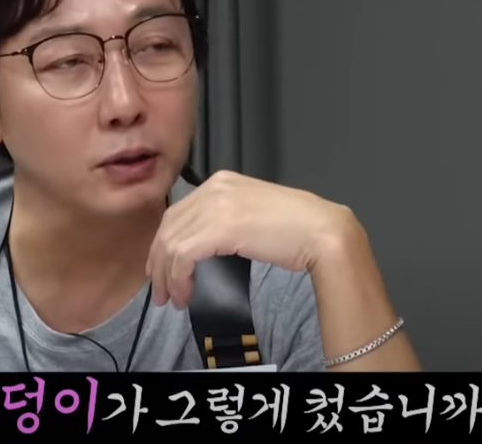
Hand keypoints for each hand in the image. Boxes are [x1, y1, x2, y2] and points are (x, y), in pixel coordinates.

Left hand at [146, 170, 368, 308]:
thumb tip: (201, 244)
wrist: (322, 232)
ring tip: (173, 299)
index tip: (163, 270)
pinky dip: (178, 277)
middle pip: (168, 227)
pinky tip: (185, 293)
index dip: (163, 244)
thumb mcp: (250, 214)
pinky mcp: (221, 228)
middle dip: (159, 262)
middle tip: (161, 291)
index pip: (177, 213)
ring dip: (167, 276)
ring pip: (171, 243)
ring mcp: (216, 205)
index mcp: (221, 182)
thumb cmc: (296, 228)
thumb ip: (224, 219)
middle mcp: (214, 188)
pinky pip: (183, 255)